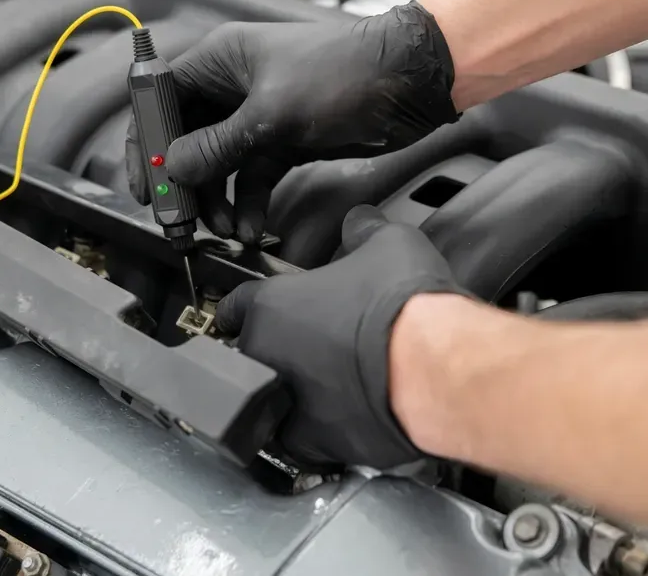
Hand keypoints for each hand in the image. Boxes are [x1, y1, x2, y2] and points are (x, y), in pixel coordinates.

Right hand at [126, 1, 458, 243]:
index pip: (160, 99)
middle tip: (182, 223)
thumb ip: (218, 146)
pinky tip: (251, 228)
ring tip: (225, 232)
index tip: (146, 184)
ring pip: (217, 166)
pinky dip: (249, 204)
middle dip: (184, 184)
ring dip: (217, 201)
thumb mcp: (272, 114)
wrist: (410, 83)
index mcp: (218, 62)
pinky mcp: (280, 143)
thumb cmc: (342, 75)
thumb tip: (175, 169)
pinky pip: (251, 179)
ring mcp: (255, 118)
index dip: (147, 141)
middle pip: (186, 140)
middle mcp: (230, 88)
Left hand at [216, 205, 469, 468]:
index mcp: (270, 307)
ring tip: (325, 388)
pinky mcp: (318, 445)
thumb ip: (362, 230)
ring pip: (272, 404)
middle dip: (273, 353)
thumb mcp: (386, 243)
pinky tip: (346, 420)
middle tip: (309, 348)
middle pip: (250, 357)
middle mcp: (266, 358)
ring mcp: (286, 406)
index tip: (245, 313)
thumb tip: (360, 221)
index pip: (233, 307)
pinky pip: (307, 441)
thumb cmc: (403, 304)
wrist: (433, 367)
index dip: (242, 308)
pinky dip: (322, 432)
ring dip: (290, 396)